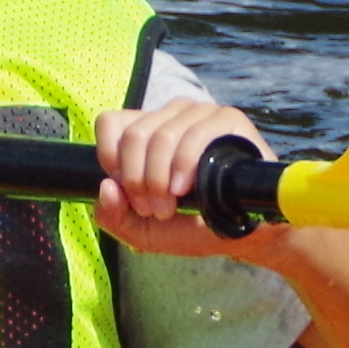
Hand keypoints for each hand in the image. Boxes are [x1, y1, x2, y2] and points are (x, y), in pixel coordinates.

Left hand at [96, 94, 271, 260]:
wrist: (242, 234)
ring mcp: (200, 113)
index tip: (127, 192)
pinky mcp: (228, 119)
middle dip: (137, 181)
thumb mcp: (141, 231)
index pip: (110, 123)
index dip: (110, 158)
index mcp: (146, 131)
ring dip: (159, 179)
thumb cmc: (192, 226)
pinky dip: (184, 165)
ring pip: (161, 136)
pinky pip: (195, 133)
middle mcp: (171, 115)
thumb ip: (113, 216)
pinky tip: (186, 188)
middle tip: (153, 210)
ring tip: (169, 208)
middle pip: (134, 135)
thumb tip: (107, 186)